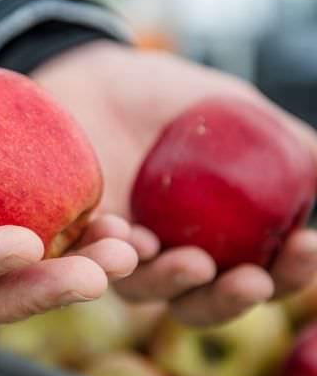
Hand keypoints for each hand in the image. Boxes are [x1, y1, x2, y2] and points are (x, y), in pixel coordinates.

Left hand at [34, 40, 316, 325]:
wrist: (102, 76)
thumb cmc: (169, 96)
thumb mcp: (233, 109)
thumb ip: (282, 142)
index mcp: (211, 231)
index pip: (258, 269)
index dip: (288, 271)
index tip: (308, 247)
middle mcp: (167, 248)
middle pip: (202, 300)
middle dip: (232, 299)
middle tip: (252, 280)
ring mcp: (122, 246)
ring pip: (146, 290)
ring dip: (173, 282)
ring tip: (192, 261)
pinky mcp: (81, 234)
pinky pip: (94, 258)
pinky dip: (114, 254)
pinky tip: (128, 234)